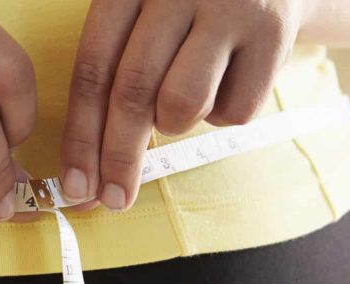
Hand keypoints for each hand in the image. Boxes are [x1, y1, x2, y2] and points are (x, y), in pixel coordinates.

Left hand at [58, 0, 310, 211]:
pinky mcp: (273, 33)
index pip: (93, 70)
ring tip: (183, 99)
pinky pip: (235, 110)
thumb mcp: (140, 16)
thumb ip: (111, 71)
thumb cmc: (185, 9)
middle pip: (133, 93)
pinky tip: (225, 83)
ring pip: (182, 104)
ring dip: (175, 123)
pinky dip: (222, 114)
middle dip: (118, 157)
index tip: (76, 185)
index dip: (80, 135)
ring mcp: (230, 8)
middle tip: (112, 199)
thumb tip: (85, 171)